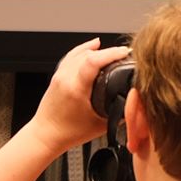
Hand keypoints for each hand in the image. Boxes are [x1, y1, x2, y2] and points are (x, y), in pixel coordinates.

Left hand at [27, 38, 131, 153]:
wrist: (45, 135)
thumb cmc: (67, 133)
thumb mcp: (99, 126)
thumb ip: (118, 114)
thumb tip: (134, 103)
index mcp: (75, 89)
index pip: (93, 60)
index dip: (112, 53)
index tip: (124, 53)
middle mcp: (66, 78)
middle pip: (88, 53)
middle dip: (109, 51)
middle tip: (123, 55)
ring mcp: (60, 75)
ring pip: (80, 52)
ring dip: (98, 50)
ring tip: (113, 51)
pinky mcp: (58, 76)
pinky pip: (72, 56)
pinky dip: (84, 49)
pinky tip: (94, 45)